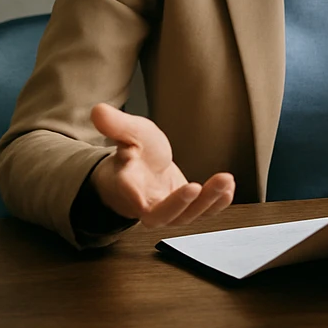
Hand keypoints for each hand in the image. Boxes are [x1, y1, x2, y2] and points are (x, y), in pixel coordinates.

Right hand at [88, 102, 234, 227]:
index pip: (124, 192)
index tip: (139, 192)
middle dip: (177, 205)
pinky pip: (201, 214)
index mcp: (124, 185)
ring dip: (206, 202)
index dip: (130, 193)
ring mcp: (166, 211)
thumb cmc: (135, 153)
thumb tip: (98, 110)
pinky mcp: (185, 210)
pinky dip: (216, 204)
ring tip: (225, 179)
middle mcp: (144, 205)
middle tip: (193, 187)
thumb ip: (117, 124)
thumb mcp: (129, 132)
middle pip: (158, 216)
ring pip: (184, 217)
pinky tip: (229, 188)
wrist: (142, 170)